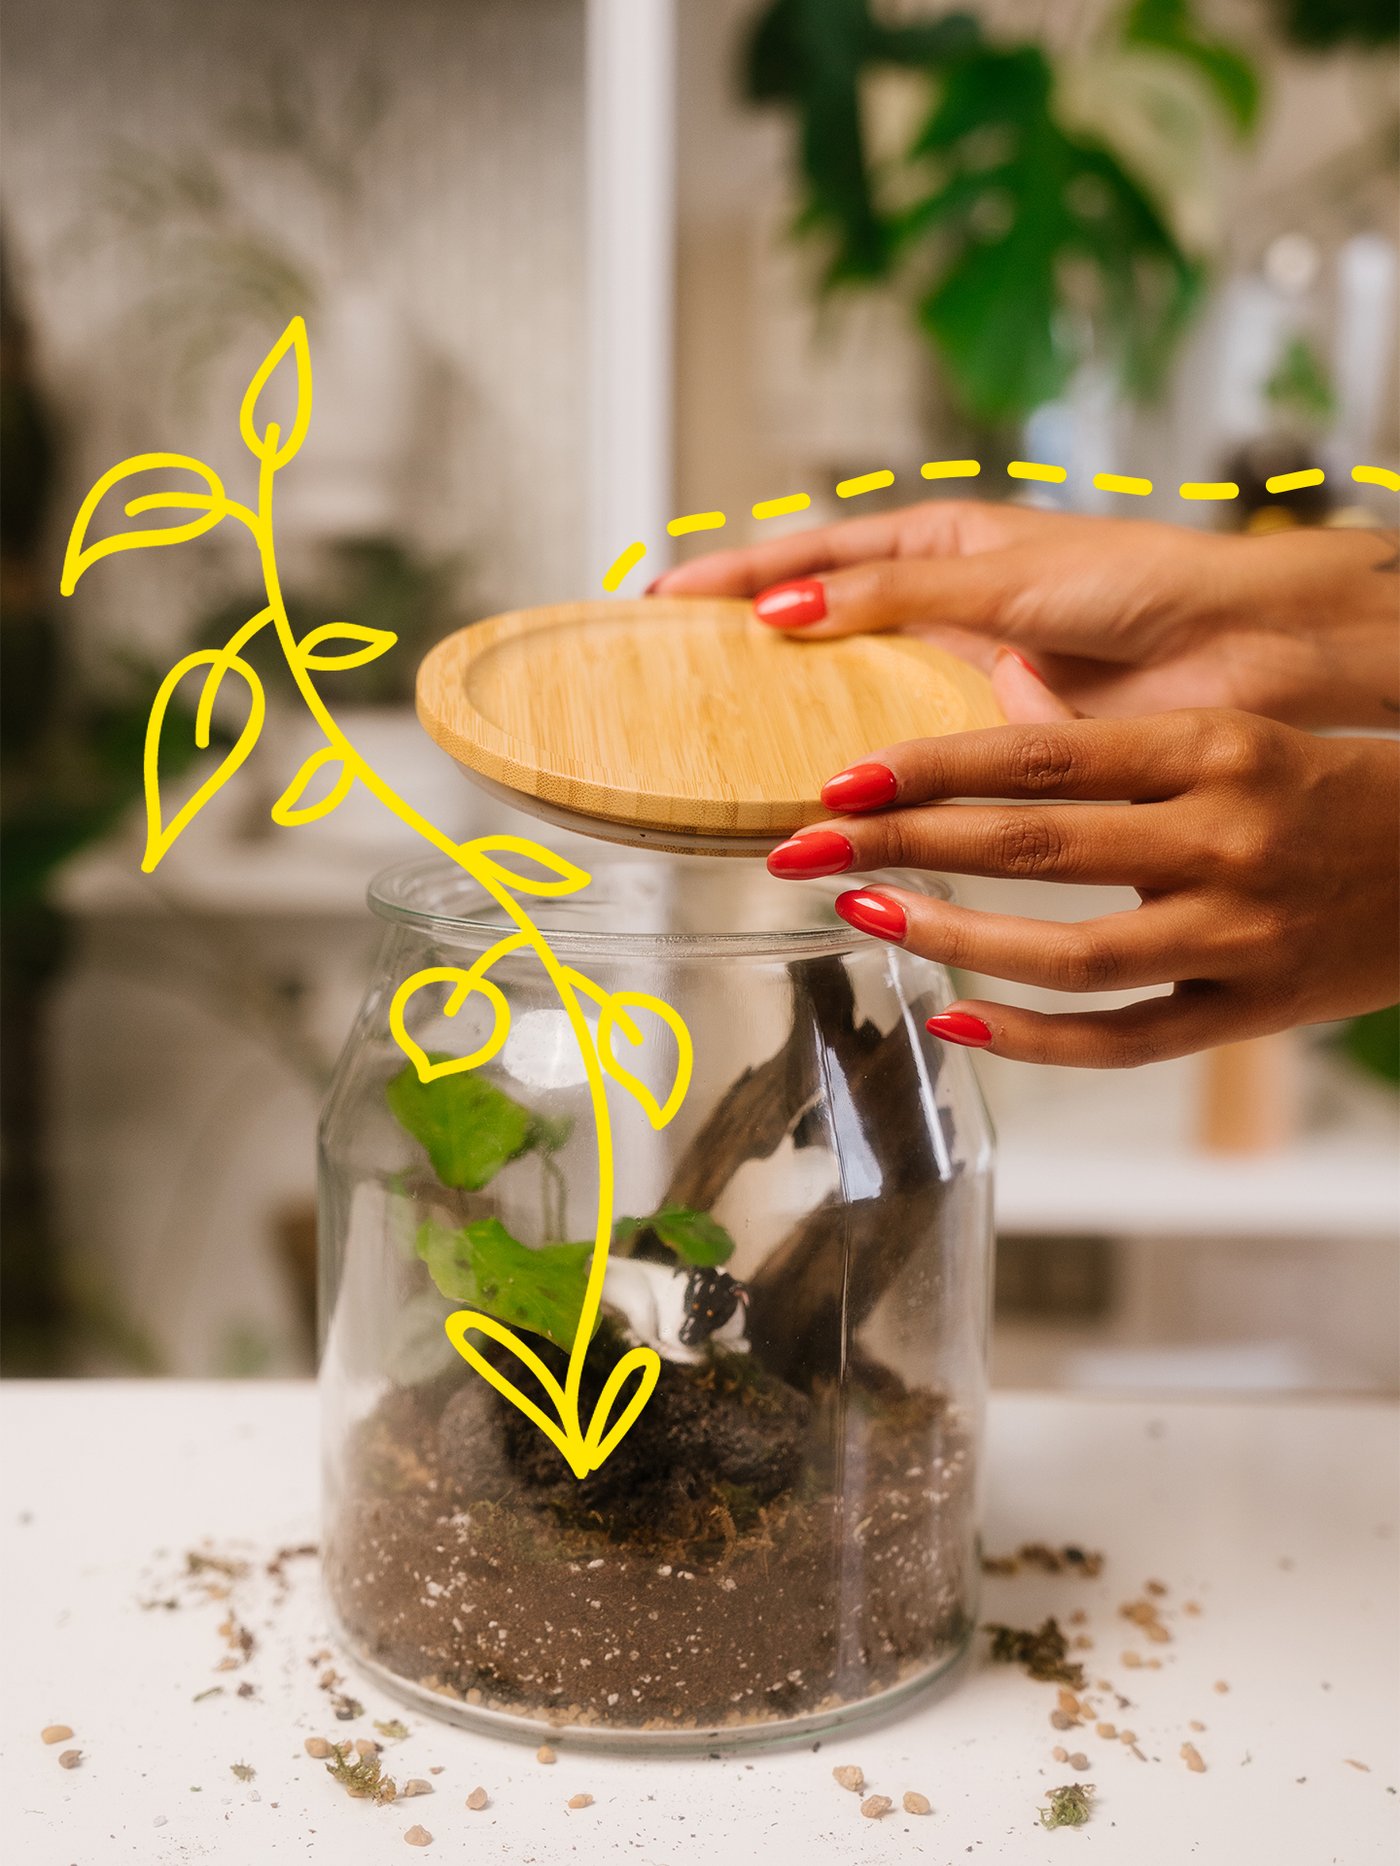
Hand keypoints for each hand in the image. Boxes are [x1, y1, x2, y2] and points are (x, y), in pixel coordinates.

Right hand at [651, 501, 1399, 730]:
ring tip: (718, 739)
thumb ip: (888, 591)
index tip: (662, 599)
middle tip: (668, 675)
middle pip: (813, 625)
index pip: (807, 551)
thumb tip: (780, 610)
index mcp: (933, 541)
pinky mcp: (983, 735)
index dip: (732, 573)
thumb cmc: (1132, 581)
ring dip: (790, 715)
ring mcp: (954, 673)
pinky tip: (813, 789)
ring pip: (849, 693)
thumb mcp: (994, 573)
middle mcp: (934, 607)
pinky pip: (900, 751)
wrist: (1231, 648)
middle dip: (742, 647)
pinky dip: (855, 769)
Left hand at [763, 694, 1399, 1066]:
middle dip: (900, 843)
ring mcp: (1238, 934)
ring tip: (863, 916)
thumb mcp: (1231, 734)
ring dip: (953, 937)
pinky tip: (953, 1019)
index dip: (927, 768)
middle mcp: (1224, 837)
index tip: (837, 777)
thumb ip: (1109, 725)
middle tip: (802, 847)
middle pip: (1033, 844)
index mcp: (1214, 751)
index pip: (1039, 755)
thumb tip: (999, 684)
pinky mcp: (1250, 1013)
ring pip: (1069, 952)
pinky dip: (1034, 1040)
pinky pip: (1125, 1040)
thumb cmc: (1332, 790)